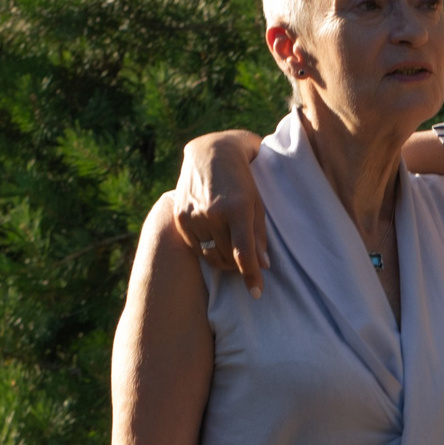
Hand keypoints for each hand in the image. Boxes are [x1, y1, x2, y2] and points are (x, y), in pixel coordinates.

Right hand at [173, 132, 268, 295]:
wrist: (211, 153)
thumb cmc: (243, 180)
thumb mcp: (257, 204)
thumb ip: (259, 235)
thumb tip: (263, 265)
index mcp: (237, 209)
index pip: (243, 253)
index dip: (251, 276)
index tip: (256, 292)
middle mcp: (213, 213)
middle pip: (227, 258)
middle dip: (239, 267)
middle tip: (247, 265)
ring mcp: (194, 215)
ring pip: (210, 256)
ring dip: (224, 262)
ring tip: (233, 255)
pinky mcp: (181, 217)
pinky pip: (195, 247)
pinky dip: (206, 250)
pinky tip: (215, 241)